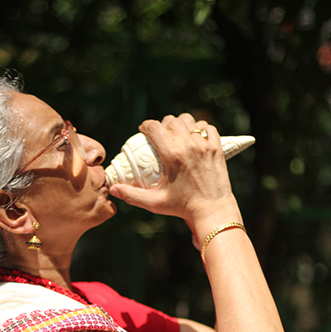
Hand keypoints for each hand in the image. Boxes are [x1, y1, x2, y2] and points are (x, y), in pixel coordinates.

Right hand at [108, 113, 241, 246]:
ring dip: (181, 124)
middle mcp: (189, 145)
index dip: (146, 125)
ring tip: (177, 134)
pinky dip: (200, 129)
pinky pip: (207, 127)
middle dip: (163, 125)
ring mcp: (205, 145)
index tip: (144, 130)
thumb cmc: (181, 207)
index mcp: (172, 155)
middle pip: (172, 121)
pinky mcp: (217, 148)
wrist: (212, 211)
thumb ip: (132, 196)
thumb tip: (113, 189)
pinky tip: (194, 137)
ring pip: (190, 121)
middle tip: (160, 135)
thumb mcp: (154, 202)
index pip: (155, 127)